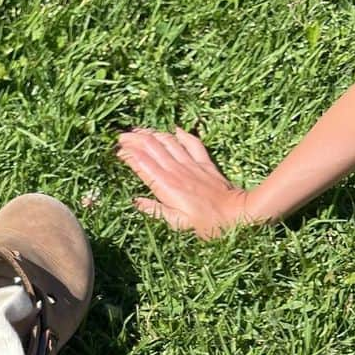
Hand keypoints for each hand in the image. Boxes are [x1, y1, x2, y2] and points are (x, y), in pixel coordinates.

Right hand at [116, 127, 251, 238]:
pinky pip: (192, 143)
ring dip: (152, 134)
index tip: (117, 151)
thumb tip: (135, 201)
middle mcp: (177, 171)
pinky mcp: (205, 163)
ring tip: (139, 130)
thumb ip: (155, 210)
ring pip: (168, 142)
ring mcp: (192, 164)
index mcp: (166, 186)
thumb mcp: (176, 223)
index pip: (142, 164)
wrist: (237, 213)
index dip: (128, 155)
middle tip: (121, 137)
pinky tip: (174, 129)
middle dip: (135, 140)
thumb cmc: (207, 224)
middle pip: (152, 148)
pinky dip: (182, 135)